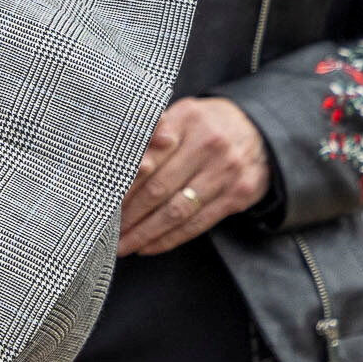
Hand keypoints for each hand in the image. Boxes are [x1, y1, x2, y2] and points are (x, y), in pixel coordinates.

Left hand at [118, 98, 271, 255]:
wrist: (260, 132)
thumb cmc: (206, 125)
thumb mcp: (181, 115)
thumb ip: (153, 132)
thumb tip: (131, 160)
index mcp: (189, 120)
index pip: (148, 159)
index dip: (123, 186)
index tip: (102, 203)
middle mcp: (210, 145)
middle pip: (159, 189)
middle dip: (129, 215)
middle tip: (107, 230)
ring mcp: (226, 172)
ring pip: (177, 211)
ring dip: (145, 233)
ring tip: (123, 245)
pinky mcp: (238, 195)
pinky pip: (198, 224)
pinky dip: (169, 239)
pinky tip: (148, 246)